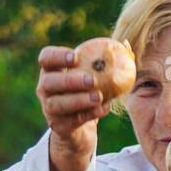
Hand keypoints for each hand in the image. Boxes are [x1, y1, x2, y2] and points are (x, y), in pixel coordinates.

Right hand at [36, 46, 111, 170]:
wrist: (81, 124)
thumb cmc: (89, 89)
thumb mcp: (96, 73)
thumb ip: (108, 59)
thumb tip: (126, 44)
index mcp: (52, 69)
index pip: (46, 57)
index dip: (57, 56)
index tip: (75, 57)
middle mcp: (45, 88)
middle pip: (48, 82)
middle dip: (69, 81)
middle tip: (92, 80)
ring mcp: (49, 108)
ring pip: (57, 104)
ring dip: (78, 100)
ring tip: (98, 97)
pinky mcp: (58, 125)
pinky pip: (72, 120)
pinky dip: (89, 114)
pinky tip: (103, 109)